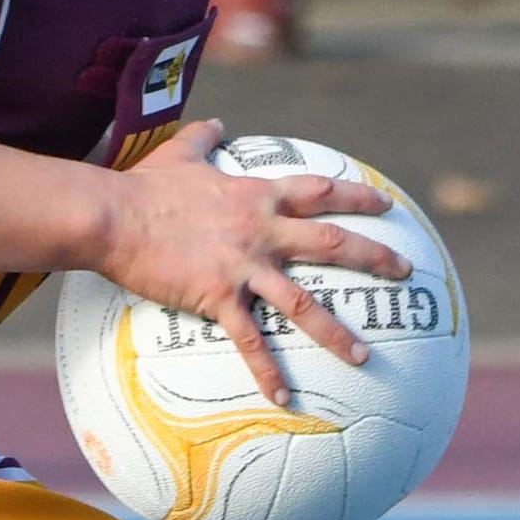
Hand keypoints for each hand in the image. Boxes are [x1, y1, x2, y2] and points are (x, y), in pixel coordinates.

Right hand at [96, 118, 409, 406]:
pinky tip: (285, 397)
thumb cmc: (144, 186)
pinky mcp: (217, 296)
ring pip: (302, 303)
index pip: (319, 191)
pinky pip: (250, 340)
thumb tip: (216, 122)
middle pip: (331, 242)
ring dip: (336, 332)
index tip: (387, 205)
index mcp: (255, 195)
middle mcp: (260, 229)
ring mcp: (242, 265)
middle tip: (406, 270)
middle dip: (375, 256)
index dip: (357, 195)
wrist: (113, 216)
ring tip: (365, 356)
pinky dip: (268, 371)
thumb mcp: (179, 154)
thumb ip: (203, 138)